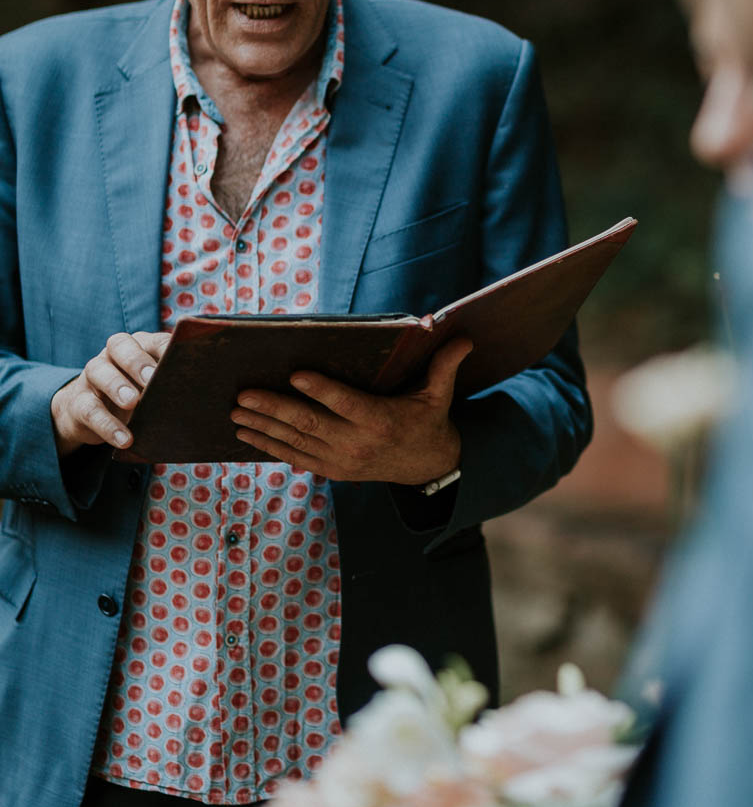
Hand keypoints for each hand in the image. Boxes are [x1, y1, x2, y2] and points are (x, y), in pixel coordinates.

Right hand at [50, 330, 171, 456]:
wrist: (90, 414)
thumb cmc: (136, 396)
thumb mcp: (154, 389)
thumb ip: (174, 385)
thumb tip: (213, 395)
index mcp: (138, 346)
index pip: (153, 339)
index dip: (164, 347)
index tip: (180, 359)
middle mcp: (112, 354)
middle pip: (120, 345)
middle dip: (137, 361)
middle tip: (152, 378)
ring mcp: (92, 375)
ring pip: (99, 371)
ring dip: (117, 386)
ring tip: (133, 403)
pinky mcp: (79, 401)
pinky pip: (90, 409)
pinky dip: (107, 425)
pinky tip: (125, 439)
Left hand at [231, 336, 472, 482]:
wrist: (426, 467)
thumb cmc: (428, 420)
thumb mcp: (439, 394)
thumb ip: (445, 365)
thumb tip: (463, 336)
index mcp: (381, 422)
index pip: (347, 404)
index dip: (322, 391)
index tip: (296, 374)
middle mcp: (357, 445)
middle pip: (310, 424)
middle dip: (273, 408)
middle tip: (244, 393)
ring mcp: (341, 461)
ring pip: (295, 442)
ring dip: (262, 427)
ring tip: (235, 410)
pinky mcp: (331, 471)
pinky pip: (294, 457)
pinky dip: (268, 446)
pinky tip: (245, 433)